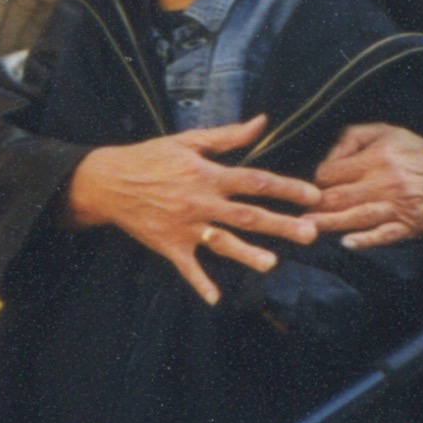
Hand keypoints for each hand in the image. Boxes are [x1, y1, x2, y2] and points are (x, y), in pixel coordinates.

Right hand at [60, 115, 324, 305]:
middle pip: (247, 214)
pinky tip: (216, 300)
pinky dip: (200, 283)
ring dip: (247, 254)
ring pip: (221, 242)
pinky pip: (187, 267)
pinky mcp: (168, 245)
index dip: (287, 188)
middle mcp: (200, 201)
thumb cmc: (151, 157)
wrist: (109, 181)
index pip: (256, 181)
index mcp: (208, 174)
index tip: (313, 196)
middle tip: (311, 233)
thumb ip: (229, 136)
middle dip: (281, 224)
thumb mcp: (189, 140)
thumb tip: (262, 122)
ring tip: (272, 264)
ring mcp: (185, 226)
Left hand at [306, 124, 422, 248]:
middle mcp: (385, 182)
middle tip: (296, 214)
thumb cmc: (411, 152)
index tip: (311, 188)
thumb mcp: (383, 132)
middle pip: (339, 197)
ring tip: (307, 228)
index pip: (332, 173)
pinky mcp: (409, 225)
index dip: (318, 181)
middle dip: (314, 206)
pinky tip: (346, 243)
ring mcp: (397, 206)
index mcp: (377, 158)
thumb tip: (328, 158)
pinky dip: (364, 240)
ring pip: (356, 217)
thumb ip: (350, 138)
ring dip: (329, 224)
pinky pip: (383, 235)